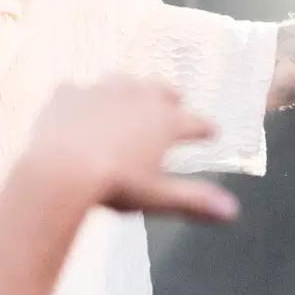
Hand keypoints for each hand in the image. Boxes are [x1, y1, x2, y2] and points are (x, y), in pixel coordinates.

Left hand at [20, 78, 237, 221]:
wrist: (60, 169)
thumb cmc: (116, 185)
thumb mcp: (158, 198)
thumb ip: (195, 201)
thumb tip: (233, 212)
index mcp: (165, 122)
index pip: (195, 123)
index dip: (205, 129)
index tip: (213, 132)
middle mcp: (137, 98)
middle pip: (161, 91)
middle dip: (170, 97)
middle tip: (175, 99)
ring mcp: (101, 91)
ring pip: (123, 82)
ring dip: (131, 89)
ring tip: (133, 93)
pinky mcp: (68, 95)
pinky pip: (78, 91)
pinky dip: (83, 98)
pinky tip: (80, 104)